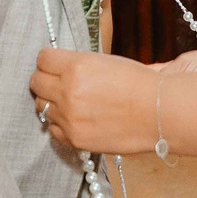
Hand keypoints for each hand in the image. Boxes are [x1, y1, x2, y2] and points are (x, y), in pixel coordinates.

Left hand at [32, 49, 159, 154]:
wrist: (160, 113)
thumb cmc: (139, 84)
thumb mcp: (106, 62)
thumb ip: (78, 64)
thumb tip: (60, 67)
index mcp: (76, 66)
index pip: (42, 59)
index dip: (49, 61)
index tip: (55, 64)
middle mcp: (68, 91)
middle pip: (36, 82)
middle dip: (46, 80)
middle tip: (58, 82)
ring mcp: (69, 117)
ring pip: (41, 106)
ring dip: (52, 103)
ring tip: (70, 102)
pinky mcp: (75, 138)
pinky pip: (53, 129)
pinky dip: (60, 124)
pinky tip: (75, 119)